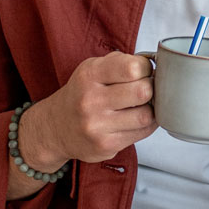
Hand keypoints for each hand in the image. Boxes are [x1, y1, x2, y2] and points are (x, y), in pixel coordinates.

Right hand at [8, 52, 155, 199]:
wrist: (55, 128)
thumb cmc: (81, 94)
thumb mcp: (92, 68)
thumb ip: (121, 62)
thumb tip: (153, 64)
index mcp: (89, 75)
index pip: (133, 68)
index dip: (146, 68)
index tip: (144, 71)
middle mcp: (91, 100)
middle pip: (143, 91)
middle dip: (150, 88)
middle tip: (146, 88)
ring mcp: (97, 126)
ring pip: (146, 115)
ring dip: (151, 108)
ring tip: (143, 104)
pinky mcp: (105, 146)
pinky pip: (141, 133)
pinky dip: (147, 124)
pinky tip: (137, 118)